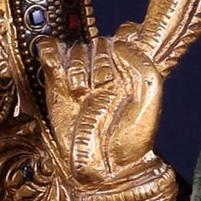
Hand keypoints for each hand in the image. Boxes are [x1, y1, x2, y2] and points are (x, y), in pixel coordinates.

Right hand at [39, 33, 163, 186]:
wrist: (105, 166)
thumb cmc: (132, 134)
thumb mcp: (149, 93)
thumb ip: (140, 60)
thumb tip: (120, 39)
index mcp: (131, 66)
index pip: (128, 34)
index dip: (126, 41)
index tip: (125, 60)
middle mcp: (106, 67)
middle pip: (99, 42)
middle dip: (102, 64)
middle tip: (103, 89)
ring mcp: (81, 74)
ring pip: (77, 49)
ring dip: (80, 68)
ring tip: (82, 93)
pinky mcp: (57, 82)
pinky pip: (51, 51)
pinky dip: (52, 52)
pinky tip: (59, 71)